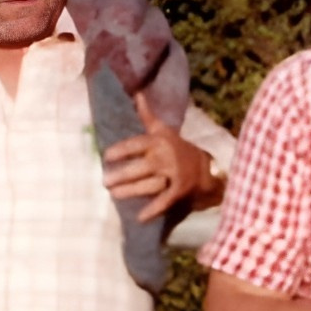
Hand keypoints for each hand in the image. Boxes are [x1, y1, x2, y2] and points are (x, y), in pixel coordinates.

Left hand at [101, 89, 220, 220]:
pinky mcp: (179, 191)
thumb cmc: (177, 147)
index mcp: (158, 141)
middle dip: (122, 174)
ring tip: (114, 194)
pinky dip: (153, 210)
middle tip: (104, 181)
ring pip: (149, 184)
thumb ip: (147, 115)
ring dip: (131, 190)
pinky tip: (139, 217)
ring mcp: (173, 174)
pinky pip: (165, 201)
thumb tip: (136, 93)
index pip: (136, 144)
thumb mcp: (163, 130)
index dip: (121, 150)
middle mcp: (165, 157)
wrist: (205, 167)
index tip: (106, 156)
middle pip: (140, 167)